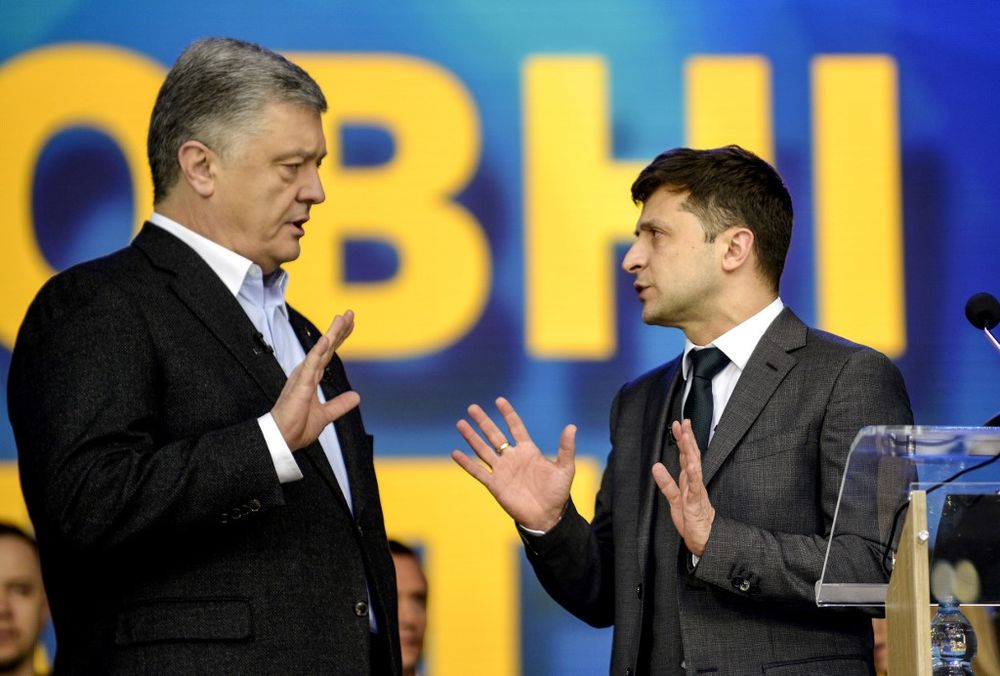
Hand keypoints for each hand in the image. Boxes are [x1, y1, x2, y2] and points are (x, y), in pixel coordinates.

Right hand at [272, 310, 359, 449]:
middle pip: (326, 347)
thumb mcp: (325, 414)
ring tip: (342, 318)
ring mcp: (303, 377)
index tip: (349, 324)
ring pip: (320, 350)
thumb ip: (340, 404)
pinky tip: (326, 339)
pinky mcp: (300, 384)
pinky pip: (311, 364)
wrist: (283, 439)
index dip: (339, 338)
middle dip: (338, 329)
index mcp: (311, 378)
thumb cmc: (297, 427)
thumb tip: (356, 396)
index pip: (329, 353)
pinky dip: (318, 351)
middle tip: (349, 313)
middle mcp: (307, 373)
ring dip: (331, 333)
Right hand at [451, 397, 575, 531]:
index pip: (515, 427)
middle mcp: (512, 458)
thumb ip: (566, 448)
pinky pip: (478, 472)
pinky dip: (466, 463)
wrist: (547, 516)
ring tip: (460, 423)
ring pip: (483, 450)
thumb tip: (572, 426)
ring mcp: (502, 471)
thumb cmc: (558, 493)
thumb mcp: (565, 468)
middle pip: (495, 435)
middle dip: (484, 421)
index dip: (508, 414)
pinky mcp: (495, 485)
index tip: (499, 400)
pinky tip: (455, 453)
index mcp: (528, 451)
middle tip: (473, 407)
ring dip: (472, 437)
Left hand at [651, 419, 714, 555]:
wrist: (704, 539)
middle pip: (691, 455)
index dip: (681, 439)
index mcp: (688, 480)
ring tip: (686, 436)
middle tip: (682, 421)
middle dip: (687, 438)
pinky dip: (693, 475)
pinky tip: (690, 464)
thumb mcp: (674, 498)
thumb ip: (666, 482)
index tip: (678, 424)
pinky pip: (695, 487)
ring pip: (694, 466)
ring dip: (690, 450)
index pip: (685, 455)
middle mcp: (694, 482)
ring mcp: (696, 491)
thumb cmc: (691, 519)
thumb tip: (656, 466)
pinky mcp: (696, 502)